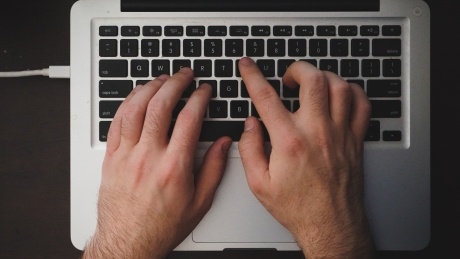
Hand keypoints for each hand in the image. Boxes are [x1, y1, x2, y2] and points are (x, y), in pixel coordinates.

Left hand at [83, 68, 231, 258]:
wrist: (128, 242)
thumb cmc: (162, 226)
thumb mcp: (200, 202)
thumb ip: (214, 169)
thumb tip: (224, 143)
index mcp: (174, 167)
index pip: (190, 119)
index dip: (200, 98)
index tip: (204, 90)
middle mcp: (149, 157)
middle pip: (161, 106)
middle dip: (175, 83)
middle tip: (184, 74)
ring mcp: (126, 155)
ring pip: (135, 108)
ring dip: (150, 87)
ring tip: (162, 79)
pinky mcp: (111, 158)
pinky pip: (116, 122)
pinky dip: (127, 103)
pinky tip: (136, 96)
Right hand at [238, 57, 373, 257]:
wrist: (330, 225)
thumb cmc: (298, 207)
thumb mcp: (259, 184)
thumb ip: (249, 149)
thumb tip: (250, 125)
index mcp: (289, 142)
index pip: (266, 97)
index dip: (253, 75)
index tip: (248, 66)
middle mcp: (317, 132)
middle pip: (313, 80)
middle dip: (297, 69)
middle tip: (288, 77)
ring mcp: (340, 134)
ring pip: (339, 87)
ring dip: (324, 77)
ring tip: (312, 83)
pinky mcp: (355, 140)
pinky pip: (362, 104)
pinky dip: (352, 91)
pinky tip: (340, 94)